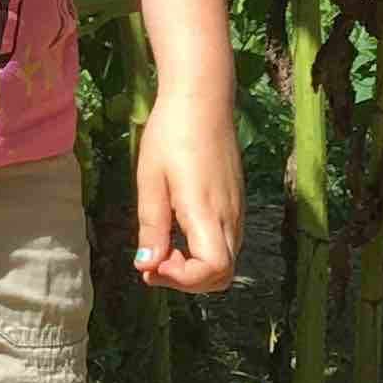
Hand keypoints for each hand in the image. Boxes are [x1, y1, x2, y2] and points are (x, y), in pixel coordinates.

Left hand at [133, 85, 240, 292]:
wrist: (202, 101)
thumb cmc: (171, 135)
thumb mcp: (151, 180)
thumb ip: (152, 227)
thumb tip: (146, 266)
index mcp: (207, 212)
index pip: (214, 271)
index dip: (183, 281)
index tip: (153, 266)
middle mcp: (229, 217)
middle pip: (223, 275)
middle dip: (186, 281)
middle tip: (153, 262)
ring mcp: (236, 211)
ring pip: (225, 261)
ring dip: (194, 267)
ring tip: (161, 246)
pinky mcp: (235, 204)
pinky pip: (225, 243)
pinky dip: (202, 252)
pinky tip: (177, 231)